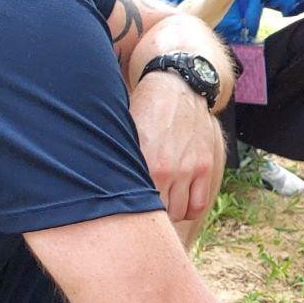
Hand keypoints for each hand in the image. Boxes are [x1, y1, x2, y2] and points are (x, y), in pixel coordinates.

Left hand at [130, 66, 226, 220]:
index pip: (135, 206)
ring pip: (179, 212)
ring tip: (158, 205)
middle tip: (139, 210)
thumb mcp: (125, 134)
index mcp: (143, 163)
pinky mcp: (204, 167)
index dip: (128, 214)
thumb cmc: (143, 110)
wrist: (176, 88)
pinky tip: (179, 202)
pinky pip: (198, 204)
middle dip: (148, 214)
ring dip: (168, 213)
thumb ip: (120, 162)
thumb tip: (99, 187)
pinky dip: (188, 210)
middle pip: (158, 213)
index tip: (122, 213)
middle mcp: (168, 170)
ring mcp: (189, 170)